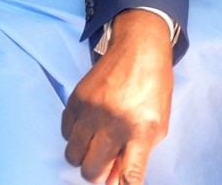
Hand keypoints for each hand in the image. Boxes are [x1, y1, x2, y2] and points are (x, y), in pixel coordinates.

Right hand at [62, 9, 173, 183]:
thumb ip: (136, 154)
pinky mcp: (76, 100)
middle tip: (104, 162)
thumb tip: (112, 181)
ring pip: (72, 156)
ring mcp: (92, 110)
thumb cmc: (153, 91)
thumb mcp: (156, 125)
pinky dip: (75, 136)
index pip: (130, 171)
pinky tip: (90, 124)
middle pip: (90, 170)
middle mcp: (115, 122)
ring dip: (83, 156)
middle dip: (96, 173)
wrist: (140, 50)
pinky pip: (65, 134)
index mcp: (141, 130)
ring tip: (97, 141)